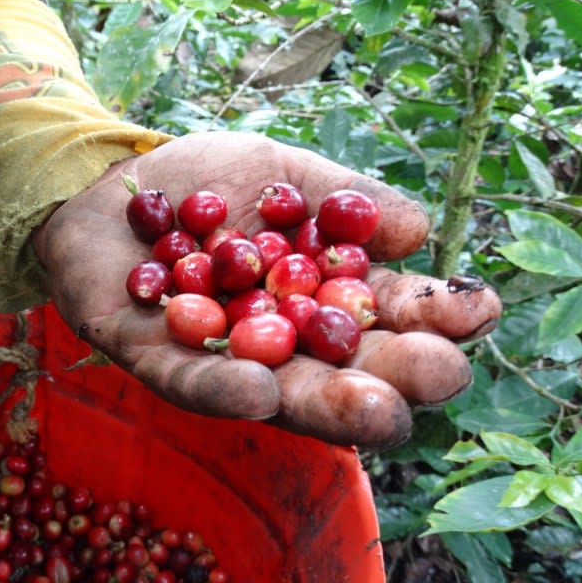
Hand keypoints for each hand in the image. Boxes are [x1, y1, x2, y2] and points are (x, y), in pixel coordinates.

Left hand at [32, 131, 501, 448]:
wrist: (105, 182)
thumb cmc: (201, 181)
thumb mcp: (281, 174)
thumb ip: (343, 200)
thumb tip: (420, 232)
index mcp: (318, 296)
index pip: (387, 315)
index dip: (433, 316)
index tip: (475, 308)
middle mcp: (279, 340)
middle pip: (348, 369)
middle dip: (396, 373)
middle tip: (441, 372)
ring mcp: (219, 357)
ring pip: (282, 394)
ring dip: (329, 403)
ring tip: (375, 408)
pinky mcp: (154, 361)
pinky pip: (192, 384)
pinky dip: (226, 389)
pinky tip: (260, 393)